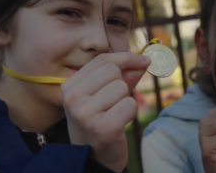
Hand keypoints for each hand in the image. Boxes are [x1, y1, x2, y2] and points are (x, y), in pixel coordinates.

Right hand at [60, 52, 150, 172]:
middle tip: (114, 103)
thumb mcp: (105, 94)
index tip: (145, 60)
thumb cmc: (100, 121)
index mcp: (70, 85)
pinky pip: (130, 105)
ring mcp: (85, 113)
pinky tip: (119, 123)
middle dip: (122, 85)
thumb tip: (144, 60)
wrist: (94, 157)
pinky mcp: (102, 127)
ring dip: (125, 100)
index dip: (127, 58)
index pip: (103, 60)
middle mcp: (73, 97)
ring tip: (114, 114)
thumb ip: (124, 75)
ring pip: (121, 88)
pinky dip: (131, 113)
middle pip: (113, 71)